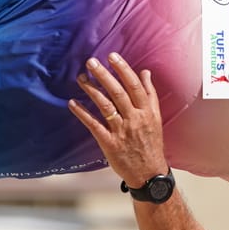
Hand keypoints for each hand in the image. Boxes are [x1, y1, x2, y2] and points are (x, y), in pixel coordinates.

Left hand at [69, 53, 167, 186]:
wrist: (149, 173)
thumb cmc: (152, 143)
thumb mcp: (156, 117)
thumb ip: (150, 94)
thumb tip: (145, 72)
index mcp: (147, 111)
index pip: (134, 86)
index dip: (123, 70)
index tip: (112, 56)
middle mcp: (135, 119)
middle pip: (118, 93)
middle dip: (104, 75)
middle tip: (91, 62)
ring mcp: (121, 131)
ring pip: (106, 106)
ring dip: (92, 90)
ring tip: (81, 78)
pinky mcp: (109, 143)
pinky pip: (94, 125)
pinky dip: (83, 113)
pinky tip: (72, 103)